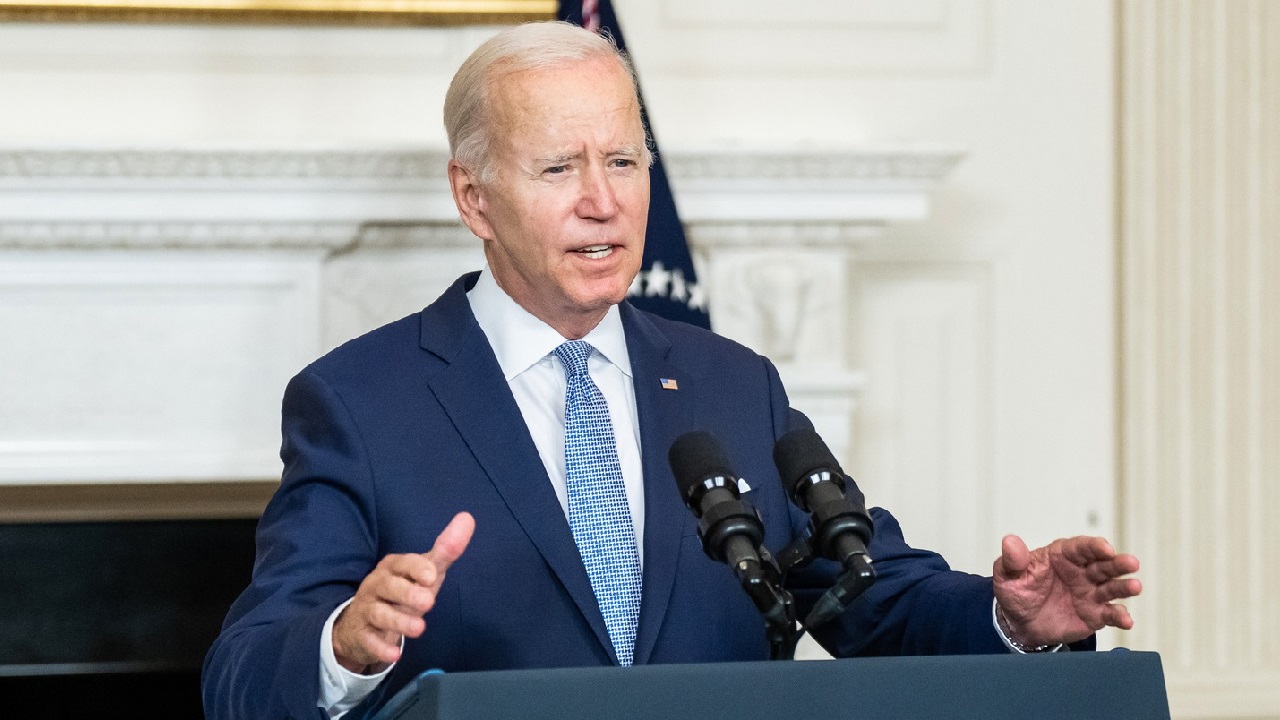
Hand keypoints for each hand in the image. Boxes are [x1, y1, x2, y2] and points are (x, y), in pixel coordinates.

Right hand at [332, 512, 474, 673]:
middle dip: (407, 593)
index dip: (416, 568)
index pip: (403, 563)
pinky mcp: (362, 634)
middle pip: (388, 586)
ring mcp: (367, 610)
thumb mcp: (424, 571)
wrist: (363, 622)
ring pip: (379, 614)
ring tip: (419, 629)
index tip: (432, 576)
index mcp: (392, 567)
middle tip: (428, 601)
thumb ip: (446, 549)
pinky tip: (395, 654)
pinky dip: (380, 647)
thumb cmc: (401, 591)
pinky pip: (369, 640)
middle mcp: (376, 585)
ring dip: (399, 621)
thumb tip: (467, 518)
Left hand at [992, 534, 1140, 647]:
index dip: (1094, 546)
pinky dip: (1120, 616)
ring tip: (1135, 587)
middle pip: (1103, 564)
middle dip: (1117, 563)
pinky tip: (1126, 620)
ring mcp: (1090, 593)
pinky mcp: (1094, 614)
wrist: (1019, 622)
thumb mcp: (1008, 574)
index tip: (1105, 548)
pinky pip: (1110, 614)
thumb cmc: (1016, 591)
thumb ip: (1012, 559)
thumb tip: (1009, 541)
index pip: (1080, 547)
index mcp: (1061, 555)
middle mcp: (1081, 571)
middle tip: (1130, 563)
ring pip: (1112, 587)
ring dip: (1124, 586)